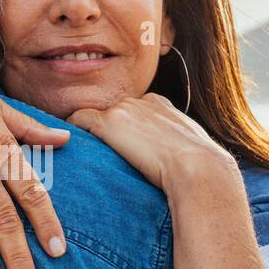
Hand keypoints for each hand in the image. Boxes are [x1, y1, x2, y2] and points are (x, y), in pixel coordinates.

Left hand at [66, 93, 239, 196]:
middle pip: (111, 111)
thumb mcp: (188, 146)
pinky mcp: (110, 123)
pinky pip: (79, 120)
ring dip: (89, 133)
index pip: (132, 110)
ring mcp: (123, 110)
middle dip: (105, 129)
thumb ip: (173, 144)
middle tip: (98, 151)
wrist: (198, 167)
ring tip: (81, 151)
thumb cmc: (199, 166)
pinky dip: (72, 129)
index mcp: (159, 104)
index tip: (120, 144)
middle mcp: (140, 101)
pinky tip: (70, 144)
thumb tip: (174, 161)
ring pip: (94, 116)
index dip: (123, 127)